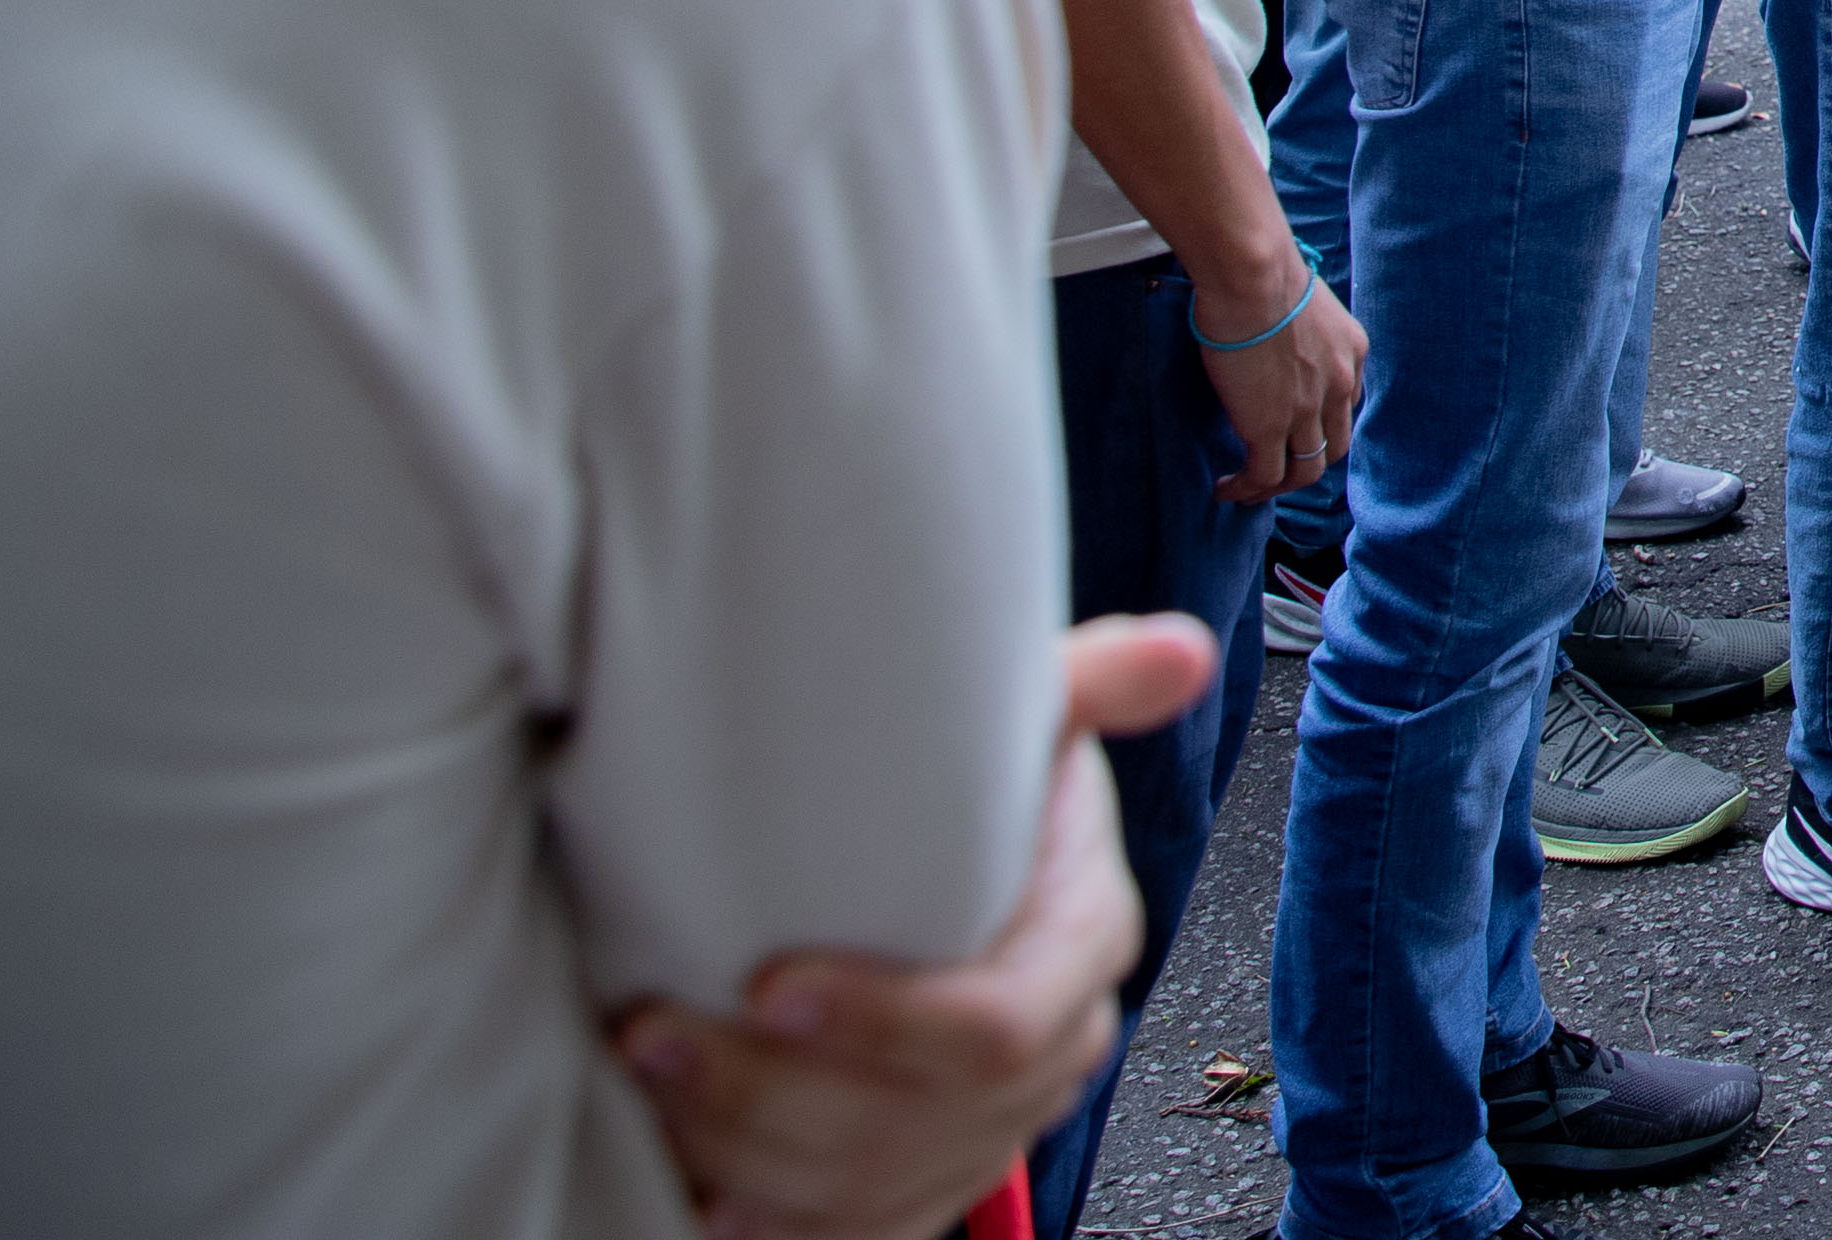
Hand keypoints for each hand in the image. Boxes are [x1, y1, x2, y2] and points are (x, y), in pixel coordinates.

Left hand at [612, 614, 1219, 1239]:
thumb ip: (1091, 682)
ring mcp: (990, 1131)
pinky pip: (854, 1233)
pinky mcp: (928, 1181)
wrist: (953, 870)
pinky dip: (771, 1221)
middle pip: (918, 1123)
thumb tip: (1183, 650)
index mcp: (1082, 945)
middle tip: (656, 1029)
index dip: (885, 1023)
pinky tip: (695, 1183)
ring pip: (870, 1190)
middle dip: (772, 1090)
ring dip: (742, 1147)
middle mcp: (1051, 1052)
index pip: (998, 1028)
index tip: (770, 981)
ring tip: (648, 1073)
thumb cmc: (982, 789)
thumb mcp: (1029, 719)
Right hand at [1189, 257, 1362, 509]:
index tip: (1295, 430)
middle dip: (1306, 461)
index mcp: (1352, 349)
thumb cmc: (1262, 270)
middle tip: (1275, 469)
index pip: (1346, 401)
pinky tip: (1224, 489)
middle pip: (1335, 444)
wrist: (1253, 277)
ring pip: (1306, 471)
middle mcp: (1340, 383)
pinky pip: (1265, 476)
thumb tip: (1267, 320)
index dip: (1322, 422)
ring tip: (1247, 489)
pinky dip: (1246, 490)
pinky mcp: (1271, 426)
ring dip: (1278, 486)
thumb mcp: (1300, 297)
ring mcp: (1309, 409)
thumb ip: (1296, 321)